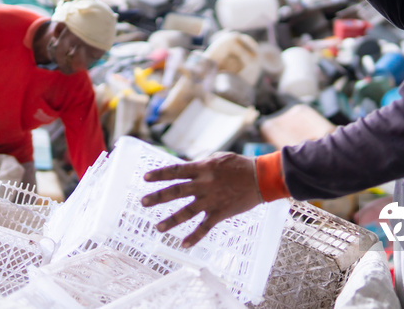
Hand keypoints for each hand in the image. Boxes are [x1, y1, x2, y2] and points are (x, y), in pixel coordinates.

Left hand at [141, 152, 262, 247]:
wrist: (260, 178)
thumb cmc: (240, 165)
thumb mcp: (219, 158)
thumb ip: (202, 164)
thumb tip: (190, 167)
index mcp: (202, 169)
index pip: (175, 171)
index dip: (159, 174)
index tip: (145, 178)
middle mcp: (203, 185)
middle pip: (176, 192)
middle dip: (158, 197)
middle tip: (143, 202)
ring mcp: (211, 200)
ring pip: (187, 212)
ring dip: (171, 221)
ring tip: (157, 227)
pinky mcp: (220, 213)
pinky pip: (204, 227)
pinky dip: (194, 237)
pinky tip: (183, 244)